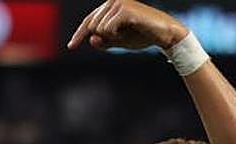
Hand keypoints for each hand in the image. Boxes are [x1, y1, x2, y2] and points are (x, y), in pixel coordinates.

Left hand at [68, 0, 187, 50]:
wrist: (165, 34)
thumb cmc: (144, 36)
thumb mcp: (120, 41)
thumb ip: (105, 41)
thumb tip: (91, 40)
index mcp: (109, 7)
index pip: (89, 21)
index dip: (79, 34)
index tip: (71, 47)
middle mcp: (111, 2)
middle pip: (93, 27)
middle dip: (105, 39)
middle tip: (124, 38)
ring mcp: (118, 4)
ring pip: (100, 29)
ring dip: (114, 37)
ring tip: (130, 33)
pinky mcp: (124, 9)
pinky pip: (109, 29)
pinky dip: (118, 35)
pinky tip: (131, 30)